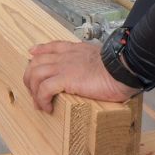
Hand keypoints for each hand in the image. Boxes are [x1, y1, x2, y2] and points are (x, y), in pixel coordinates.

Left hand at [23, 41, 137, 112]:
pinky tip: (48, 108)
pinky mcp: (66, 79)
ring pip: (35, 74)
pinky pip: (44, 89)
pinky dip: (42, 99)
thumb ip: (95, 61)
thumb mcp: (104, 58)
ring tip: (40, 104)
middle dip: (30, 78)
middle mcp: (66, 56)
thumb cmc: (119, 67)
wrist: (123, 68)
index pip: (52, 46)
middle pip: (36, 62)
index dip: (40, 51)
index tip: (32, 54)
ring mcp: (64, 66)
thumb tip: (101, 67)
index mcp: (75, 50)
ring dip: (34, 91)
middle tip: (35, 93)